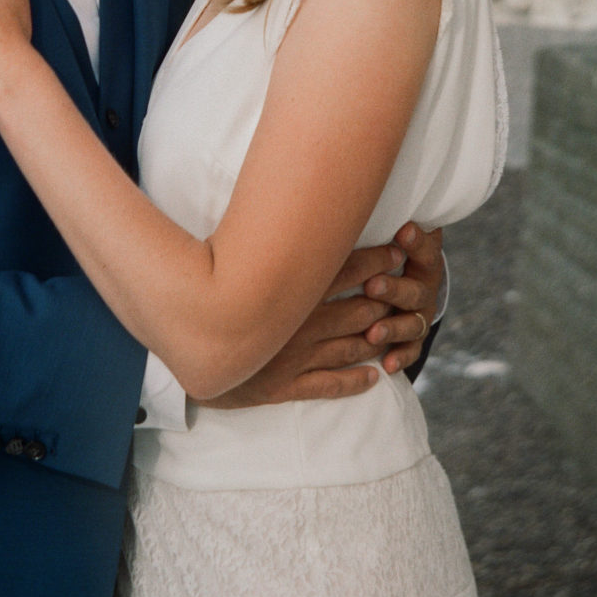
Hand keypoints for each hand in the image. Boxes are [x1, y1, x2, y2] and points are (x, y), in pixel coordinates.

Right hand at [197, 223, 443, 406]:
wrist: (186, 356)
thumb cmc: (203, 299)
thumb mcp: (229, 263)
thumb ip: (262, 242)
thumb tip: (285, 210)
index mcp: (288, 292)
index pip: (343, 270)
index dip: (376, 261)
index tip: (398, 251)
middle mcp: (299, 325)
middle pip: (357, 309)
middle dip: (386, 299)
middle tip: (409, 288)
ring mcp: (295, 359)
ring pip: (349, 346)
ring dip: (377, 338)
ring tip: (399, 329)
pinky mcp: (284, 386)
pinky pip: (327, 386)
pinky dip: (353, 382)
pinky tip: (373, 378)